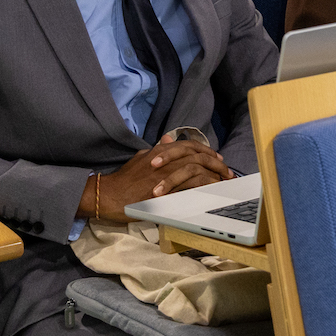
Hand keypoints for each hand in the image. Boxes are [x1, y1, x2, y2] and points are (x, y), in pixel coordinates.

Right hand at [91, 135, 234, 217]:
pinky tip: (212, 193)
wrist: (108, 195)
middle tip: (227, 173)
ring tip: (223, 184)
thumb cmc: (124, 179)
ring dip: (213, 177)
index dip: (207, 151)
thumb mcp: (141, 159)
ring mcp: (165, 175)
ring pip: (196, 171)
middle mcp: (165, 160)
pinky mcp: (164, 190)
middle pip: (198, 156)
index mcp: (160, 151)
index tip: (218, 159)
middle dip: (216, 164)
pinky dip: (203, 189)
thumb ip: (157, 151)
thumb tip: (168, 140)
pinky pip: (189, 188)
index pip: (190, 146)